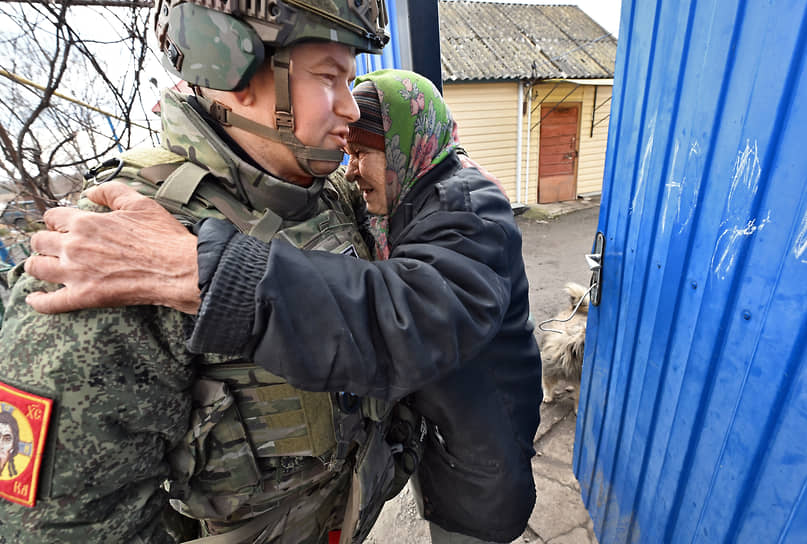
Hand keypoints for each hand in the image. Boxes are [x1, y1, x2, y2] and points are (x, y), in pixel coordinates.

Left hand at [24, 182, 200, 313]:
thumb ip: (111, 191)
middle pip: (39, 241)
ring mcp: (76, 273)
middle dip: (44, 241)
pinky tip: (35, 298)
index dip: (55, 220)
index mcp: (85, 222)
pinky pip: (49, 303)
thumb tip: (91, 192)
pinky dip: (38, 301)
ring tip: (44, 266)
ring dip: (37, 265)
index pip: (52, 217)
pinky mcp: (84, 297)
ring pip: (36, 268)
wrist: (179, 269)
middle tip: (55, 245)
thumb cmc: (163, 237)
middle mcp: (74, 246)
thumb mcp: (140, 203)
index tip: (61, 225)